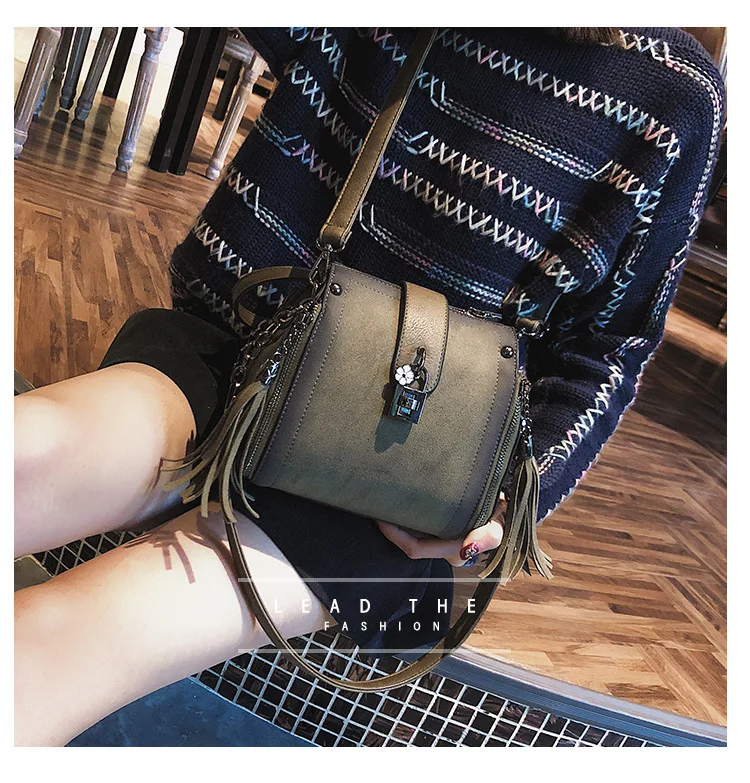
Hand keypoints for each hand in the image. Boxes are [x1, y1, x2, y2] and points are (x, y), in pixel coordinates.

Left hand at [376, 514, 503, 567]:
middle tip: (377, 505)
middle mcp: (444, 551)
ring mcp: (443, 543)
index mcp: (453, 552)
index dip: (395, 536)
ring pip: (414, 536)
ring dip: (399, 523)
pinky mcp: (442, 533)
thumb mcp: (498, 528)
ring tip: (386, 502)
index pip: (416, 549)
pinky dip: (408, 518)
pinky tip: (401, 504)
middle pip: (410, 543)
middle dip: (392, 529)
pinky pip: (420, 529)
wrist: (508, 512)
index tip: (381, 519)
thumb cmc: (500, 520)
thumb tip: (466, 548)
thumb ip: (486, 537)